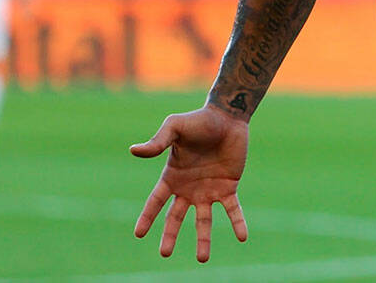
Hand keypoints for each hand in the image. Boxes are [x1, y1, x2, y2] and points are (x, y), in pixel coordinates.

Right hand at [131, 105, 249, 261]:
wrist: (227, 117)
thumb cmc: (198, 120)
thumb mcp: (174, 128)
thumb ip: (157, 142)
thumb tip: (133, 151)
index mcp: (172, 176)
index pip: (156, 201)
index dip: (147, 216)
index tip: (138, 233)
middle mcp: (189, 188)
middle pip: (176, 217)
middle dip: (170, 235)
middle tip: (165, 253)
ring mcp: (209, 190)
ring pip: (204, 220)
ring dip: (204, 238)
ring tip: (203, 259)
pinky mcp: (228, 187)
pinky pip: (233, 209)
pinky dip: (237, 223)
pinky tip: (242, 237)